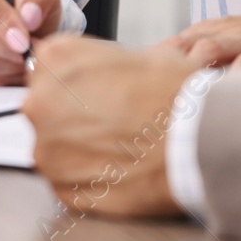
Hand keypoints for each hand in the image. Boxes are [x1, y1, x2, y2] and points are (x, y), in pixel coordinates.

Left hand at [23, 37, 199, 217]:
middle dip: (75, 115)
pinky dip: (91, 180)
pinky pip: (68, 184)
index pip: (48, 69)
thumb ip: (95, 62)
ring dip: (81, 150)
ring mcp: (49, 151)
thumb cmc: (175, 92)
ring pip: (57, 148)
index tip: (100, 91)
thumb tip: (93, 76)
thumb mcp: (134, 51)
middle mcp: (40, 103)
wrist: (200, 137)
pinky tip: (121, 169)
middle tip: (115, 120)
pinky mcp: (64, 190)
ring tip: (122, 147)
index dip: (78, 81)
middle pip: (48, 109)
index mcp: (54, 60)